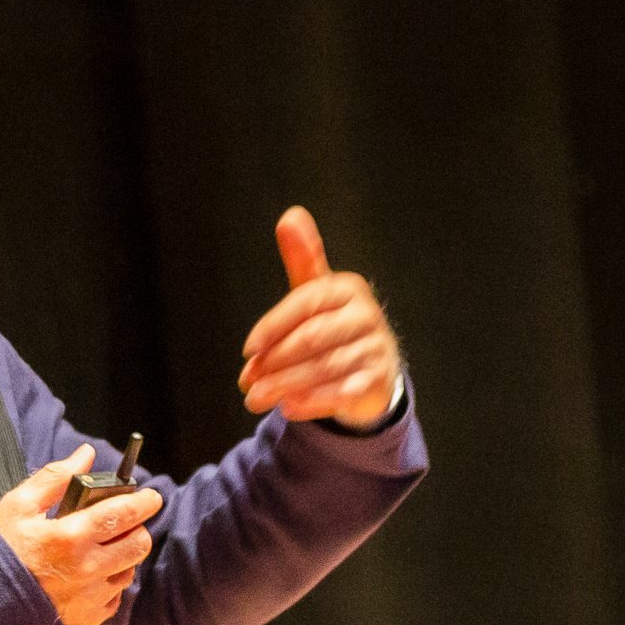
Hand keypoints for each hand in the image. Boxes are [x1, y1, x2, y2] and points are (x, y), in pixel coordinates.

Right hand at [0, 446, 163, 624]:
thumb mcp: (19, 506)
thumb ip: (55, 477)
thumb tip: (85, 455)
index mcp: (70, 537)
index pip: (124, 514)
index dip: (144, 502)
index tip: (150, 496)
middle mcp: (86, 569)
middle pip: (138, 545)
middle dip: (135, 529)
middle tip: (121, 524)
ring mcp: (89, 598)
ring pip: (128, 571)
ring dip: (121, 557)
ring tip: (98, 550)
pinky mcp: (87, 619)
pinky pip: (114, 598)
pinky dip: (107, 584)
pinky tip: (86, 576)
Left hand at [238, 207, 403, 428]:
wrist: (373, 367)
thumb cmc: (334, 324)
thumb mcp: (316, 291)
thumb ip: (302, 259)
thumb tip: (290, 215)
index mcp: (347, 289)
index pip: (306, 304)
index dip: (274, 327)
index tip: (248, 350)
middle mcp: (366, 316)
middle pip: (313, 339)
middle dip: (275, 363)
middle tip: (246, 382)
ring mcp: (375, 348)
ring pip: (324, 368)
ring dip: (286, 386)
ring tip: (257, 398)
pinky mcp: (378, 379)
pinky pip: (343, 392)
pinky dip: (314, 402)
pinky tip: (289, 408)